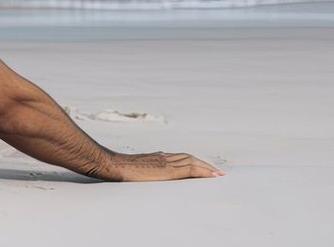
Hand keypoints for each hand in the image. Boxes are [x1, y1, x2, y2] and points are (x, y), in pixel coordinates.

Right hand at [107, 151, 223, 180]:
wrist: (115, 165)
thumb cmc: (121, 169)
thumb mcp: (136, 169)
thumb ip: (146, 170)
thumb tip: (149, 176)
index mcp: (158, 157)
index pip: (181, 157)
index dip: (195, 162)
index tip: (204, 168)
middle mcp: (164, 157)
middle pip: (190, 158)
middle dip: (205, 164)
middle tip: (217, 172)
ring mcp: (166, 162)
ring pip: (192, 162)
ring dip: (207, 168)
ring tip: (218, 175)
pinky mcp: (167, 170)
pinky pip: (189, 169)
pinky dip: (202, 171)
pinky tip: (210, 176)